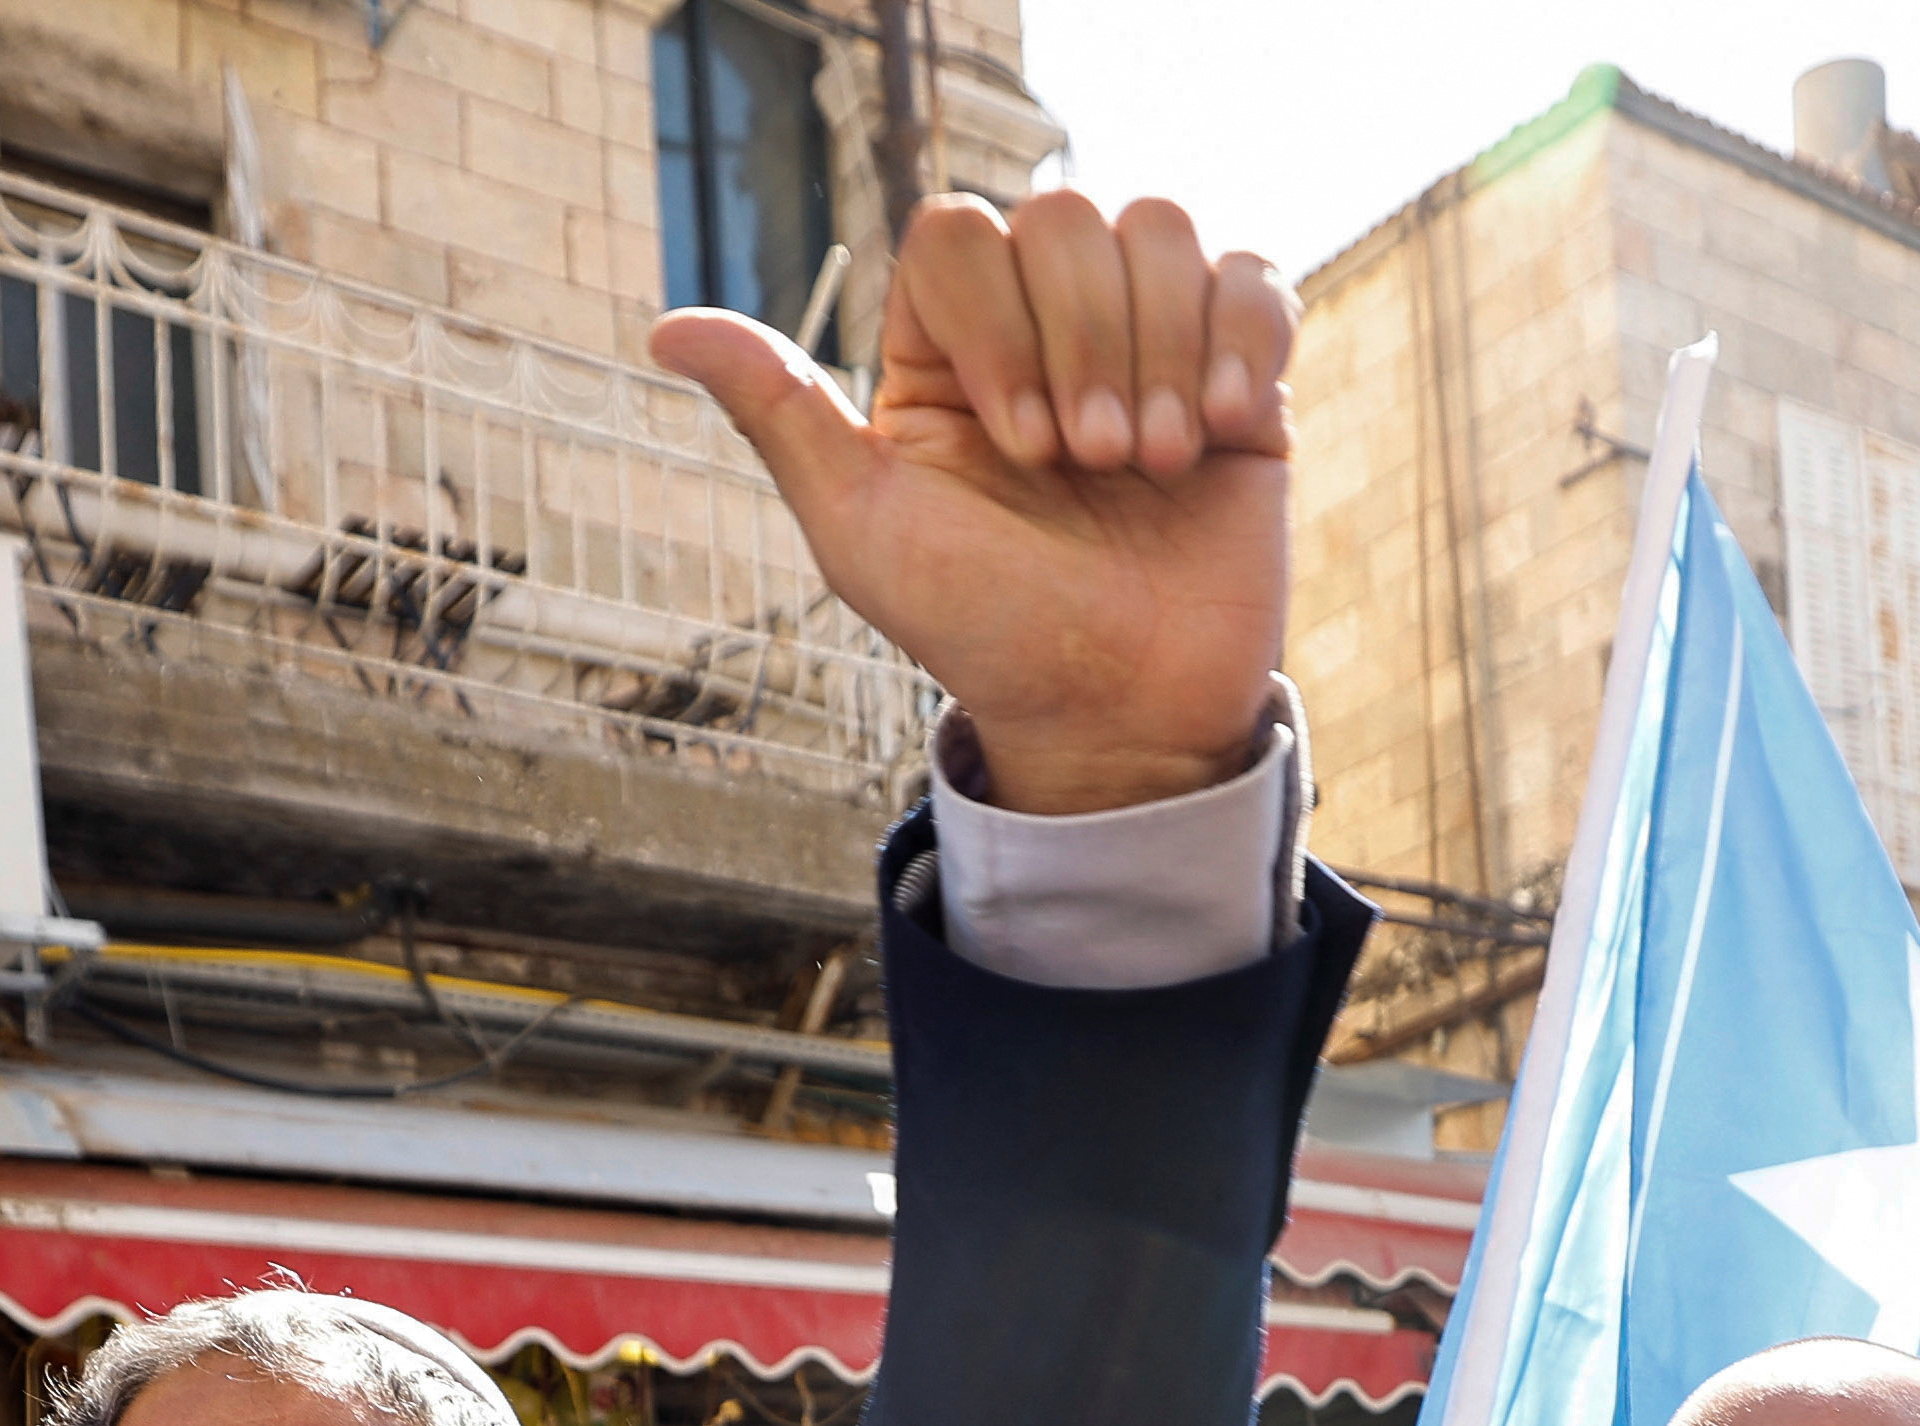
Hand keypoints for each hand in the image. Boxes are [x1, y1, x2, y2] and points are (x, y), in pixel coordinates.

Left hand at [655, 191, 1290, 814]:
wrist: (1118, 715)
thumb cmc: (983, 632)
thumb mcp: (864, 533)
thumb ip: (781, 416)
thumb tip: (665, 328)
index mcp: (946, 351)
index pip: (958, 234)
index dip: (994, 318)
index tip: (1016, 444)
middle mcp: (1044, 330)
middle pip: (1063, 216)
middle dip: (1080, 341)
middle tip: (1085, 467)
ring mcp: (1146, 346)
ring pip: (1157, 229)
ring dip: (1158, 346)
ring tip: (1151, 462)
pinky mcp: (1240, 381)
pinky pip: (1255, 282)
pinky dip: (1243, 340)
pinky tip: (1220, 429)